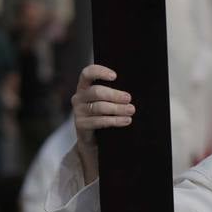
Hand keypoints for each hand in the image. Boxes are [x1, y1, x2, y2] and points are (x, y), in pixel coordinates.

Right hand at [71, 65, 134, 182]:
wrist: (95, 139)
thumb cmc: (104, 115)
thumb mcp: (108, 101)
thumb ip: (114, 93)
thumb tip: (132, 91)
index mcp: (85, 86)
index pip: (87, 73)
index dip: (99, 72)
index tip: (114, 76)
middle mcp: (79, 97)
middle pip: (96, 92)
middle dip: (114, 95)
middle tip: (129, 98)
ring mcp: (78, 111)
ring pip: (99, 107)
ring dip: (117, 109)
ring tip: (131, 110)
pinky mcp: (80, 125)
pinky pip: (98, 121)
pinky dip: (114, 121)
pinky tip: (126, 121)